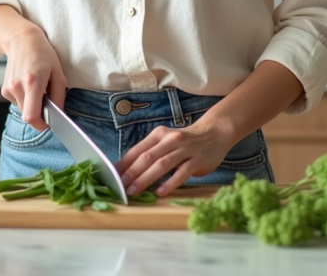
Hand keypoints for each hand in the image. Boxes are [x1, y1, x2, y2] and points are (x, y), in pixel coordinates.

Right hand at [1, 26, 65, 131]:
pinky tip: (28, 85)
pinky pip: (18, 103)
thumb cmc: (43, 54)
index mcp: (33, 82)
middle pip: (27, 116)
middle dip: (39, 114)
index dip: (40, 124)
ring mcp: (8, 88)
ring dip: (32, 106)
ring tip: (37, 89)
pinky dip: (25, 99)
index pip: (31, 116)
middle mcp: (17, 86)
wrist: (22, 40)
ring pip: (23, 110)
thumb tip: (57, 115)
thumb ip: (58, 97)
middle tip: (47, 102)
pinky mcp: (4, 89)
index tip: (48, 123)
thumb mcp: (59, 73)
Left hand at [116, 120, 233, 197]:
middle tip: (120, 187)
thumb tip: (126, 171)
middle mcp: (170, 140)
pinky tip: (160, 192)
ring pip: (162, 164)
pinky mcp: (197, 160)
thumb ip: (150, 153)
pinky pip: (181, 173)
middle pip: (147, 157)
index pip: (137, 150)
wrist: (214, 134)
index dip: (123, 165)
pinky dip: (170, 183)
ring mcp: (184, 149)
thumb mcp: (165, 142)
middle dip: (131, 173)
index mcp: (158, 135)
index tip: (111, 177)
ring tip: (134, 191)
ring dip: (145, 179)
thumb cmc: (185, 142)